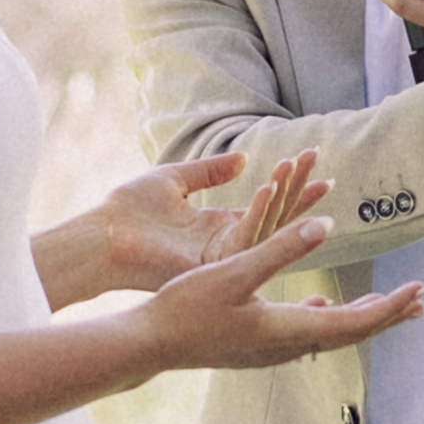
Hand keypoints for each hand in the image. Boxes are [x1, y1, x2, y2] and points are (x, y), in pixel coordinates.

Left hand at [93, 150, 331, 293]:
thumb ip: (210, 171)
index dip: (290, 188)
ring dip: (285, 196)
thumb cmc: (129, 209)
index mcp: (217, 227)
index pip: (265, 208)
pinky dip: (258, 212)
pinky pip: (243, 239)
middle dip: (298, 191)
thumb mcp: (175, 178)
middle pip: (274, 218)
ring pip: (266, 229)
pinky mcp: (210, 265)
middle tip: (322, 165)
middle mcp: (224, 245)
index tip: (314, 166)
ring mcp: (220, 258)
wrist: (102, 235)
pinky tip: (268, 187)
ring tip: (299, 167)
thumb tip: (243, 158)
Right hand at [135, 214, 423, 370]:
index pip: (356, 321)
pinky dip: (329, 319)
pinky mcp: (258, 346)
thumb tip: (326, 226)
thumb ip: (282, 248)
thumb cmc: (187, 306)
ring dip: (364, 317)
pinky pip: (307, 333)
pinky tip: (326, 307)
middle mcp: (287, 345)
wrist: (150, 344)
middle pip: (351, 332)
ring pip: (331, 333)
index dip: (392, 305)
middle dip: (389, 314)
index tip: (420, 289)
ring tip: (392, 306)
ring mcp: (272, 350)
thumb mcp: (236, 269)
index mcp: (289, 329)